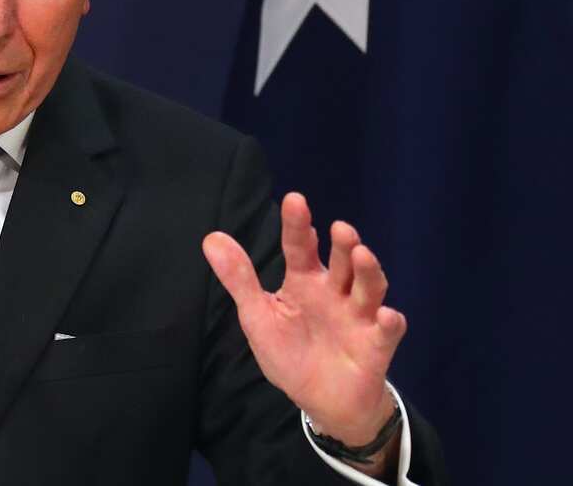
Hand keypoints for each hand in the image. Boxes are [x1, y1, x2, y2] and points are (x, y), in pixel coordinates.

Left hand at [202, 192, 404, 452]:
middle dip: (343, 244)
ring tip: (362, 254)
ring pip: (369, 288)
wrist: (319, 399)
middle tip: (339, 228)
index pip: (300, 248)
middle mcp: (335, 292)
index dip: (297, 226)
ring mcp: (358, 317)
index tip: (295, 200)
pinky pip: (387, 332)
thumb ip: (239, 279)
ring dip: (368, 271)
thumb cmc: (289, 351)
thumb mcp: (258, 315)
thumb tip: (211, 237)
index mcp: (304, 282)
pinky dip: (389, 323)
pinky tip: (386, 315)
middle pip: (342, 262)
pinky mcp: (376, 345)